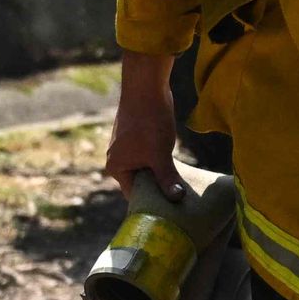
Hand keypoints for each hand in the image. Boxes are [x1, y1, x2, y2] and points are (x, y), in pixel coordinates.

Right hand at [103, 49, 184, 191]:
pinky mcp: (138, 138)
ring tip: (181, 185)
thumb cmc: (149, 122)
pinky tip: (177, 167)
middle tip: (180, 201)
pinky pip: (149, 157)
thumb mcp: (160, 155)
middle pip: (141, 183)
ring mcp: (128, 148)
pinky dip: (161, 162)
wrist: (146, 87)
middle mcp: (118, 159)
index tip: (171, 212)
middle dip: (159, 189)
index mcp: (117, 167)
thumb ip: (167, 179)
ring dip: (162, 175)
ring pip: (147, 169)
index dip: (152, 203)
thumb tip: (177, 199)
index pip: (135, 195)